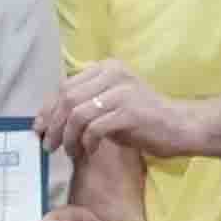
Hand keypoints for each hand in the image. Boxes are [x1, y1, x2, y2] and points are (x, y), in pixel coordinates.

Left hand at [40, 61, 201, 163]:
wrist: (181, 126)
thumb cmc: (144, 119)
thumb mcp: (111, 104)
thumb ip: (85, 104)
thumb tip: (49, 119)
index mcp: (106, 67)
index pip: (65, 86)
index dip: (48, 108)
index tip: (38, 128)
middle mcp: (113, 74)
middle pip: (67, 98)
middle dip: (53, 124)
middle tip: (48, 145)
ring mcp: (122, 91)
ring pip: (77, 113)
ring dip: (67, 137)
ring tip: (68, 151)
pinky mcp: (130, 112)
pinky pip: (94, 128)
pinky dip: (86, 143)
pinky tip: (88, 152)